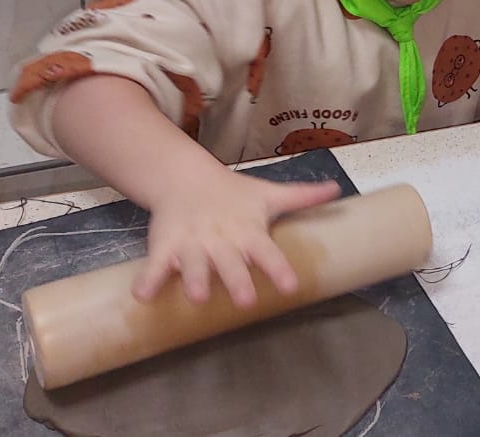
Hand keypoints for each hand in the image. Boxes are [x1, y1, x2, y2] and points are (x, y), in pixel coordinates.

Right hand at [133, 170, 341, 305]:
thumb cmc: (234, 194)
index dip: (279, 269)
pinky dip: (148, 279)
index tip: (291, 287)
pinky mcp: (166, 246)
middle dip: (237, 281)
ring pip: (194, 265)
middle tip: (246, 301)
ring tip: (197, 296)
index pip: (268, 252)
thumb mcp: (269, 195)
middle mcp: (222, 240)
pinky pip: (155, 264)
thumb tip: (337, 189)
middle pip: (231, 264)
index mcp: (248, 231)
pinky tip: (142, 295)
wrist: (186, 178)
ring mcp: (192, 243)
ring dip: (196, 279)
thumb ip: (302, 197)